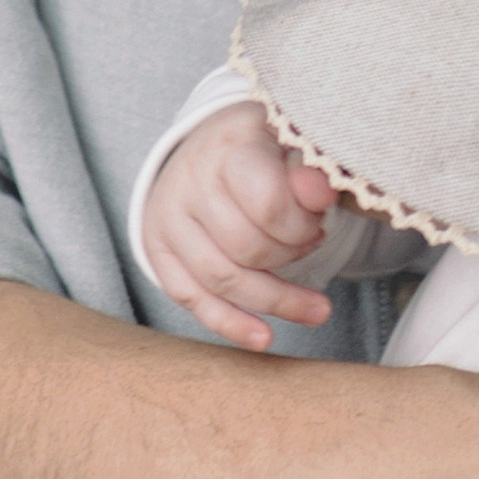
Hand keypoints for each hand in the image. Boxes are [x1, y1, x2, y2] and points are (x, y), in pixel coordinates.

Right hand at [141, 103, 339, 350]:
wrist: (208, 147)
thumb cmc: (262, 149)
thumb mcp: (292, 142)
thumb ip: (310, 171)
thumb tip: (322, 195)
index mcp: (229, 145)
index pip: (269, 205)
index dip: (303, 228)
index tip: (320, 225)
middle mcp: (189, 179)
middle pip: (247, 248)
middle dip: (292, 259)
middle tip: (312, 246)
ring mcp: (167, 216)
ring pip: (222, 279)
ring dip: (275, 301)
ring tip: (315, 310)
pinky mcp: (156, 249)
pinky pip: (191, 298)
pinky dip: (230, 323)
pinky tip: (263, 337)